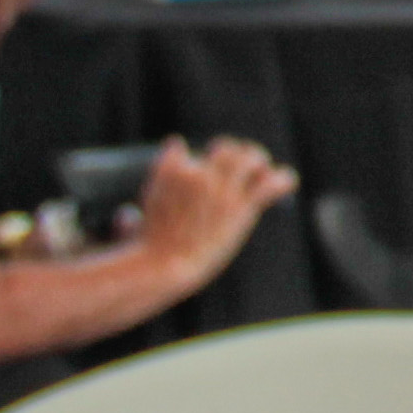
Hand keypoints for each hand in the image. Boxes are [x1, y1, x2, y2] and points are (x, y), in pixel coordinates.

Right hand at [133, 136, 296, 280]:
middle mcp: (198, 172)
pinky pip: (268, 184)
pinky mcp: (240, 207)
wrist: (162, 265)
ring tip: (262, 169)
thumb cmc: (143, 255)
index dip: (186, 157)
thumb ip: (127, 221)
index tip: (192, 166)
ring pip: (250, 158)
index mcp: (169, 170)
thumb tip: (125, 213)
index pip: (179, 147)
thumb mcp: (132, 232)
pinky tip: (287, 181)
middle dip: (233, 153)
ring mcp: (221, 188)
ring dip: (258, 161)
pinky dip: (281, 180)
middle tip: (241, 163)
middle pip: (225, 148)